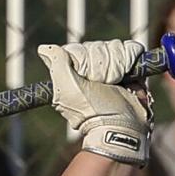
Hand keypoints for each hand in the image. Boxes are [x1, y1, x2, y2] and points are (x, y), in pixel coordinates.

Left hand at [37, 41, 150, 165]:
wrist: (122, 127)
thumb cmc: (93, 111)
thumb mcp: (68, 89)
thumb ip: (57, 65)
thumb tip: (43, 48)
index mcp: (75, 75)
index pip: (82, 49)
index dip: (86, 58)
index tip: (87, 76)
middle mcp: (92, 72)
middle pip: (99, 47)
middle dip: (104, 65)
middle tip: (104, 84)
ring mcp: (112, 71)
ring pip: (116, 48)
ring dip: (118, 66)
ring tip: (117, 85)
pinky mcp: (130, 71)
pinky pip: (131, 51)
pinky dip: (131, 61)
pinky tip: (128, 78)